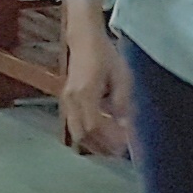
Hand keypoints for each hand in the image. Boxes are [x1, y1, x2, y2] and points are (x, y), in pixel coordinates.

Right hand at [58, 0, 134, 158]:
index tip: (126, 144)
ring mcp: (66, 101)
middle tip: (120, 152)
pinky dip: (88, 136)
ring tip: (112, 149)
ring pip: (77, 133)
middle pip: (83, 134)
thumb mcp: (121, 76)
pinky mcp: (66, 102)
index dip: (109, 138)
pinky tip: (103, 137)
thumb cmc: (105, 55)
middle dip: (102, 147)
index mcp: (85, 92)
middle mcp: (71, 99)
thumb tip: (126, 126)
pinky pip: (75, 126)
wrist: (84, 39)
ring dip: (94, 144)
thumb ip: (122, 102)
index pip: (95, 124)